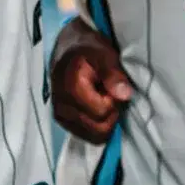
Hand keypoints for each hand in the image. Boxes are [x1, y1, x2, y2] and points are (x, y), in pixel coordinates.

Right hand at [51, 21, 133, 142]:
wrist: (69, 50)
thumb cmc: (89, 51)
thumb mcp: (105, 55)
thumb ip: (114, 75)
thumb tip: (124, 95)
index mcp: (70, 89)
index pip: (102, 112)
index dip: (114, 101)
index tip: (111, 86)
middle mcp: (61, 106)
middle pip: (99, 128)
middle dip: (111, 113)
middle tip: (108, 94)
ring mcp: (60, 115)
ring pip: (94, 135)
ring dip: (104, 120)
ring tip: (101, 98)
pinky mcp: (62, 121)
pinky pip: (87, 135)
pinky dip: (96, 123)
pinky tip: (95, 105)